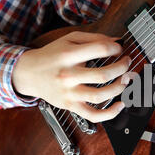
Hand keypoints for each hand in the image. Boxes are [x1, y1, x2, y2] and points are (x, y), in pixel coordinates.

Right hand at [12, 31, 130, 122]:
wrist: (27, 73)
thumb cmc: (51, 56)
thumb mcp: (69, 39)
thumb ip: (93, 38)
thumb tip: (116, 41)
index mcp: (68, 55)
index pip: (99, 50)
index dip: (115, 48)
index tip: (119, 49)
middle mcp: (68, 75)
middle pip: (103, 75)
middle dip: (122, 68)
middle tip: (127, 63)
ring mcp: (69, 93)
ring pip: (100, 96)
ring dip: (119, 88)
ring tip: (125, 80)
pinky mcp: (71, 106)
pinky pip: (93, 115)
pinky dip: (110, 113)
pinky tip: (120, 105)